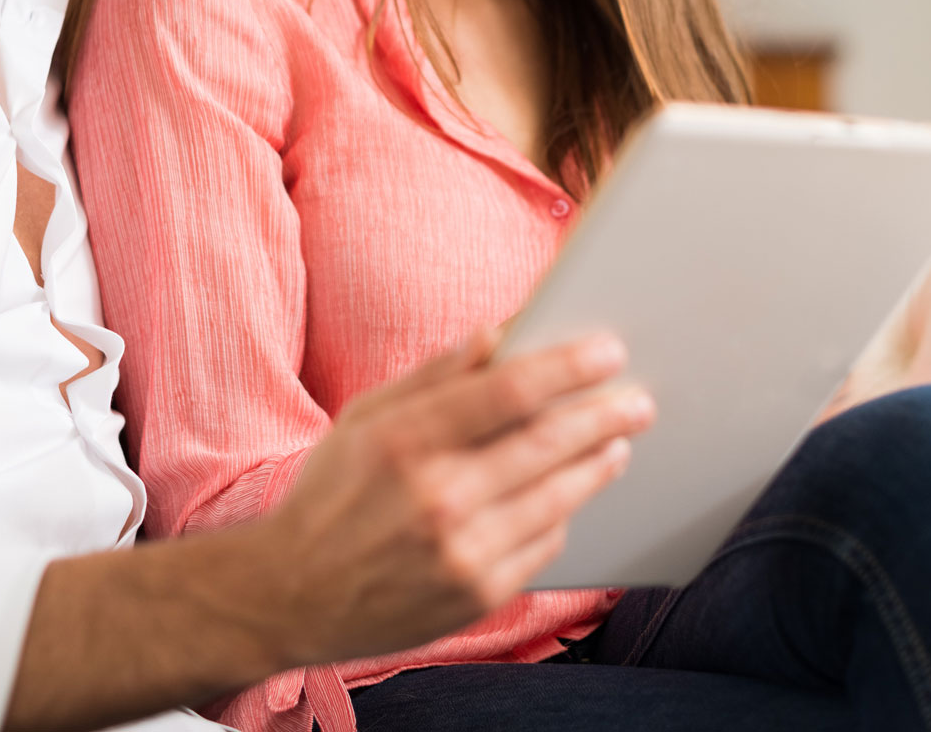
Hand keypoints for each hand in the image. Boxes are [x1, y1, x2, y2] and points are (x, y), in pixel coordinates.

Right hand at [249, 327, 653, 668]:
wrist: (292, 596)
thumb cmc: (331, 495)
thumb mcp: (364, 419)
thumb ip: (433, 375)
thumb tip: (497, 333)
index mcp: (404, 440)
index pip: (510, 391)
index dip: (568, 366)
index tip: (608, 349)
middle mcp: (437, 496)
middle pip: (548, 443)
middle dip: (605, 414)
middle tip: (638, 399)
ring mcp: (461, 551)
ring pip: (559, 496)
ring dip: (599, 463)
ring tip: (617, 441)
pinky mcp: (477, 596)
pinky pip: (545, 545)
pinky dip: (563, 514)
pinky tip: (570, 494)